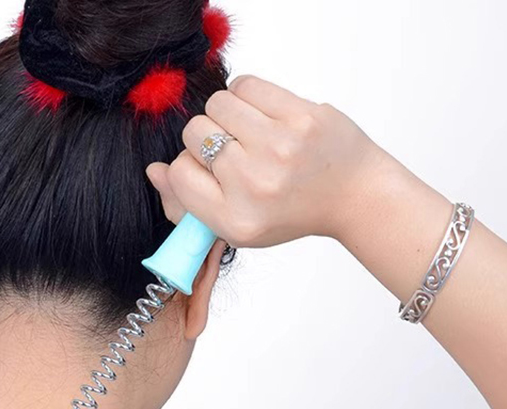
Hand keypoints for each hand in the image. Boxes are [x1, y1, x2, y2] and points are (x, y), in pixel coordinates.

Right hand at [145, 74, 389, 247]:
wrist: (352, 194)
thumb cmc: (290, 210)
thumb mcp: (237, 225)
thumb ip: (190, 203)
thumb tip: (154, 171)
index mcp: (235, 221)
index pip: (179, 174)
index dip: (188, 166)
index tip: (211, 172)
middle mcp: (254, 186)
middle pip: (194, 134)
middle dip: (207, 137)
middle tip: (233, 150)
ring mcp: (279, 149)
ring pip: (217, 105)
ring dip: (226, 113)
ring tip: (247, 130)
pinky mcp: (300, 117)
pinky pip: (246, 85)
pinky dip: (246, 95)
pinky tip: (261, 114)